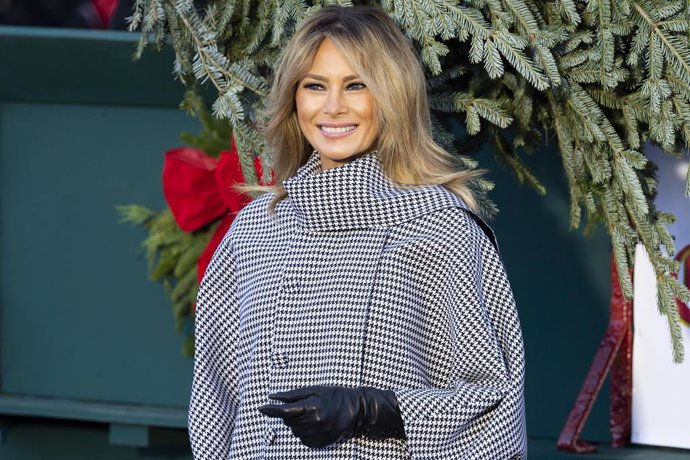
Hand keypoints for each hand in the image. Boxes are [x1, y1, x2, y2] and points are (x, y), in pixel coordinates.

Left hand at [258, 385, 405, 447]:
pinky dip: (303, 431)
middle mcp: (313, 424)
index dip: (271, 410)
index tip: (262, 407)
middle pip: (288, 422)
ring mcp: (316, 435)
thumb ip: (292, 395)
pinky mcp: (319, 444)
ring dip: (297, 423)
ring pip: (294, 431)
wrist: (357, 411)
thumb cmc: (336, 396)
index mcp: (311, 408)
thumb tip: (273, 397)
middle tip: (302, 406)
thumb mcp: (315, 390)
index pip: (284, 412)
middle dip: (289, 414)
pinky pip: (302, 439)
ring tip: (312, 414)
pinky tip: (315, 423)